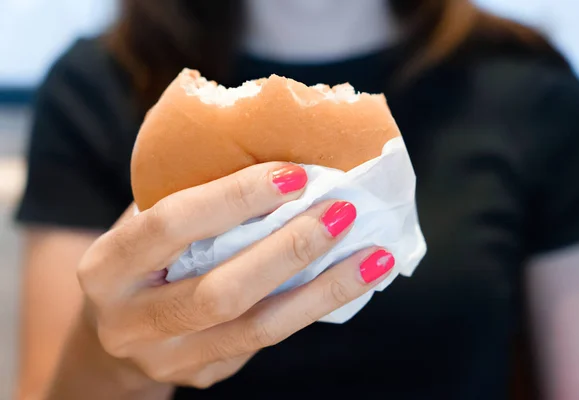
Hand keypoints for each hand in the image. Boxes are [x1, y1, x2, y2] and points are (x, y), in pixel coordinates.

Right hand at [77, 162, 394, 388]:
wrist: (116, 332)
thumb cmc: (143, 258)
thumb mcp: (146, 222)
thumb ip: (192, 197)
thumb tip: (282, 161)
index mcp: (107, 267)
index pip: (171, 225)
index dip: (234, 198)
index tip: (295, 174)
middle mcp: (130, 322)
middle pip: (220, 291)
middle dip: (288, 249)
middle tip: (341, 212)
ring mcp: (170, 357)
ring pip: (258, 328)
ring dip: (323, 289)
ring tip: (372, 256)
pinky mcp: (205, 373)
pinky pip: (269, 339)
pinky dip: (314, 305)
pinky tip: (350, 279)